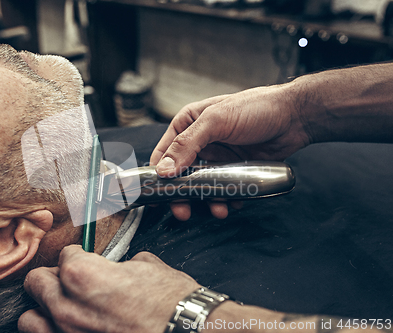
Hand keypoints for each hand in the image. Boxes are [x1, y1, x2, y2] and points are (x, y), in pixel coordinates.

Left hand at [18, 245, 200, 332]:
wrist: (189, 332)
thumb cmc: (172, 303)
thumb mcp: (147, 267)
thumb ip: (120, 265)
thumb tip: (117, 267)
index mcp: (82, 275)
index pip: (65, 256)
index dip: (79, 255)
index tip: (85, 258)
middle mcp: (67, 307)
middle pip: (36, 283)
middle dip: (53, 277)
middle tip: (71, 280)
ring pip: (29, 319)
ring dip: (44, 310)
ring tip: (63, 308)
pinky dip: (56, 331)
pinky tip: (74, 327)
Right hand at [150, 84, 309, 220]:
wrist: (295, 117)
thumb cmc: (256, 108)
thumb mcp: (216, 121)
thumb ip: (187, 144)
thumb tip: (164, 169)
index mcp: (188, 124)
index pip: (163, 153)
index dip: (157, 174)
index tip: (156, 194)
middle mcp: (200, 142)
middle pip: (181, 174)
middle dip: (182, 194)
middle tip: (183, 210)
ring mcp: (217, 156)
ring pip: (202, 185)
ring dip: (206, 200)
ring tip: (217, 209)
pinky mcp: (234, 168)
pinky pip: (224, 189)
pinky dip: (225, 199)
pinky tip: (232, 203)